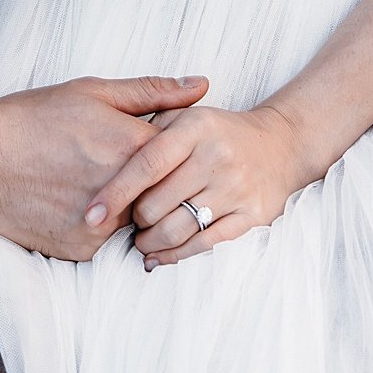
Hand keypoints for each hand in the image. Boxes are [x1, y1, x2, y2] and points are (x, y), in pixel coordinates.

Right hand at [0, 76, 208, 260]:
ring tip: (89, 178)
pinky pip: (108, 240)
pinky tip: (71, 198)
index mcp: (134, 148)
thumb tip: (202, 86)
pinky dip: (100, 224)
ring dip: (128, 204)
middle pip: (163, 191)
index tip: (144, 137)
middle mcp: (127, 193)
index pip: (181, 153)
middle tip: (113, 160)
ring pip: (137, 219)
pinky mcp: (84, 251)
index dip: (168, 144)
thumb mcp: (92, 92)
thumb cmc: (32, 118)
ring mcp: (106, 228)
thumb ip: (152, 91)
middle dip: (153, 179)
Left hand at [96, 101, 312, 267]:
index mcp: (196, 127)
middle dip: (135, 220)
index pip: (147, 164)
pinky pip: (205, 245)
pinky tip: (159, 257)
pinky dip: (176, 256)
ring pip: (178, 229)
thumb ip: (149, 126)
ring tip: (142, 241)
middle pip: (158, 203)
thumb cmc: (219, 132)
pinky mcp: (252, 216)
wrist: (280, 145)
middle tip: (128, 222)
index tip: (91, 214)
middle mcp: (217, 156)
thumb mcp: (187, 115)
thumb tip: (110, 158)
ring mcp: (236, 188)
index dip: (116, 192)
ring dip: (151, 242)